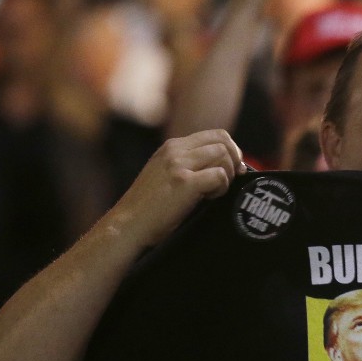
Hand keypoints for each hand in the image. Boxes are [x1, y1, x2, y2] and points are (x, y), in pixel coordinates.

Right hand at [110, 129, 244, 247]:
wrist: (127, 225)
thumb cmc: (149, 209)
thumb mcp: (165, 176)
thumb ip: (188, 165)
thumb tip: (222, 167)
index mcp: (172, 147)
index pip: (214, 135)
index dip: (231, 150)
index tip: (234, 169)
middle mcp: (175, 150)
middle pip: (223, 141)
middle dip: (235, 161)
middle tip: (232, 181)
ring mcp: (179, 164)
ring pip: (223, 155)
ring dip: (227, 175)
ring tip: (215, 193)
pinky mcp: (184, 182)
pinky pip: (219, 175)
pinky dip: (221, 188)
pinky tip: (209, 199)